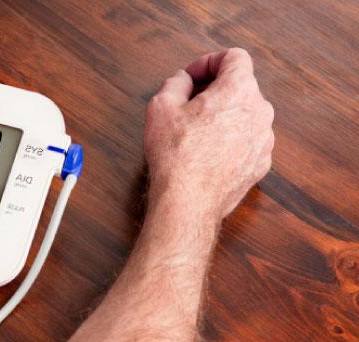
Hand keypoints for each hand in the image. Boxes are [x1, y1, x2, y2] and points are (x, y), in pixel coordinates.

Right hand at [144, 48, 274, 224]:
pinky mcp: (261, 164)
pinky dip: (230, 142)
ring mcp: (264, 140)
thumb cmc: (175, 155)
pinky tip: (207, 155)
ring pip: (245, 116)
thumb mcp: (160, 107)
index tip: (191, 78)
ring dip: (223, 118)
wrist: (189, 202)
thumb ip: (175, 83)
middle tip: (188, 107)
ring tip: (196, 135)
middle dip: (214, 91)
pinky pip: (247, 142)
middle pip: (241, 87)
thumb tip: (184, 80)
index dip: (208, 62)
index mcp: (239, 91)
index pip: (234, 57)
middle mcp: (260, 112)